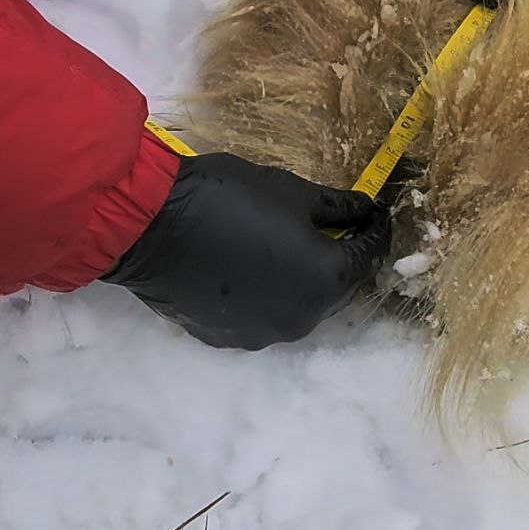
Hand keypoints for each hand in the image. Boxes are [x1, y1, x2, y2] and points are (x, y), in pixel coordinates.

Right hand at [102, 153, 390, 350]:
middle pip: (338, 287)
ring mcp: (265, 334)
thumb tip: (367, 210)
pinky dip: (269, 294)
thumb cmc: (228, 198)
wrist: (151, 226)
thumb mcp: (292, 192)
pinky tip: (255, 269)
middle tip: (337, 229)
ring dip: (304, 279)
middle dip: (342, 257)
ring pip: (301, 305)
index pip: (369, 255)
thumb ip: (339, 207)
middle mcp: (303, 318)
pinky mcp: (230, 337)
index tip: (378, 212)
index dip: (377, 230)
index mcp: (327, 279)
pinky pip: (264, 314)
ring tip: (291, 249)